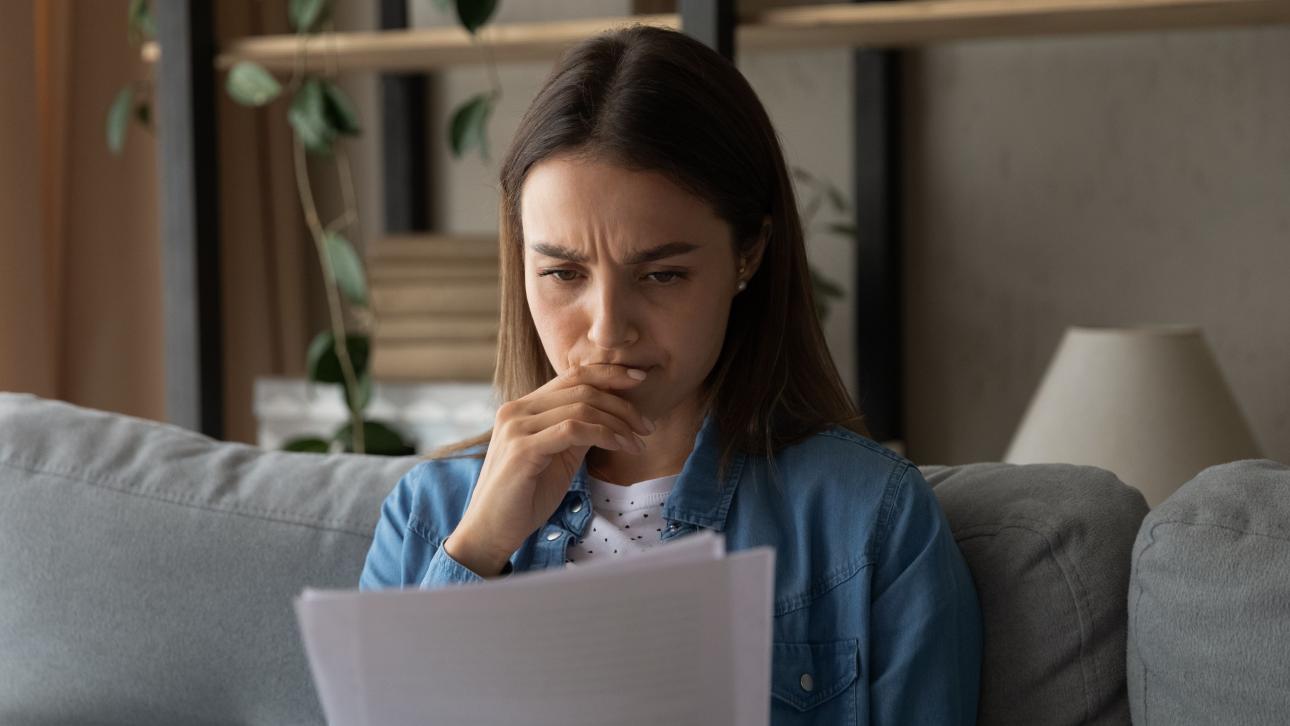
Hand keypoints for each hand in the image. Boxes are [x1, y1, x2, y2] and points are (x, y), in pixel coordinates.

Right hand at [447, 364, 655, 573]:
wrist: (491, 531)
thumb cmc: (525, 497)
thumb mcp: (557, 456)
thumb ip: (576, 431)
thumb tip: (611, 414)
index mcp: (523, 407)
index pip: (572, 376)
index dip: (609, 373)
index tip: (639, 379)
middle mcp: (516, 410)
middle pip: (581, 388)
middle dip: (622, 404)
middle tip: (647, 425)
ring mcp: (517, 427)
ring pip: (581, 407)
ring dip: (619, 423)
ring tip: (639, 442)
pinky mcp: (523, 449)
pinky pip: (574, 429)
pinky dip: (604, 434)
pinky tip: (621, 446)